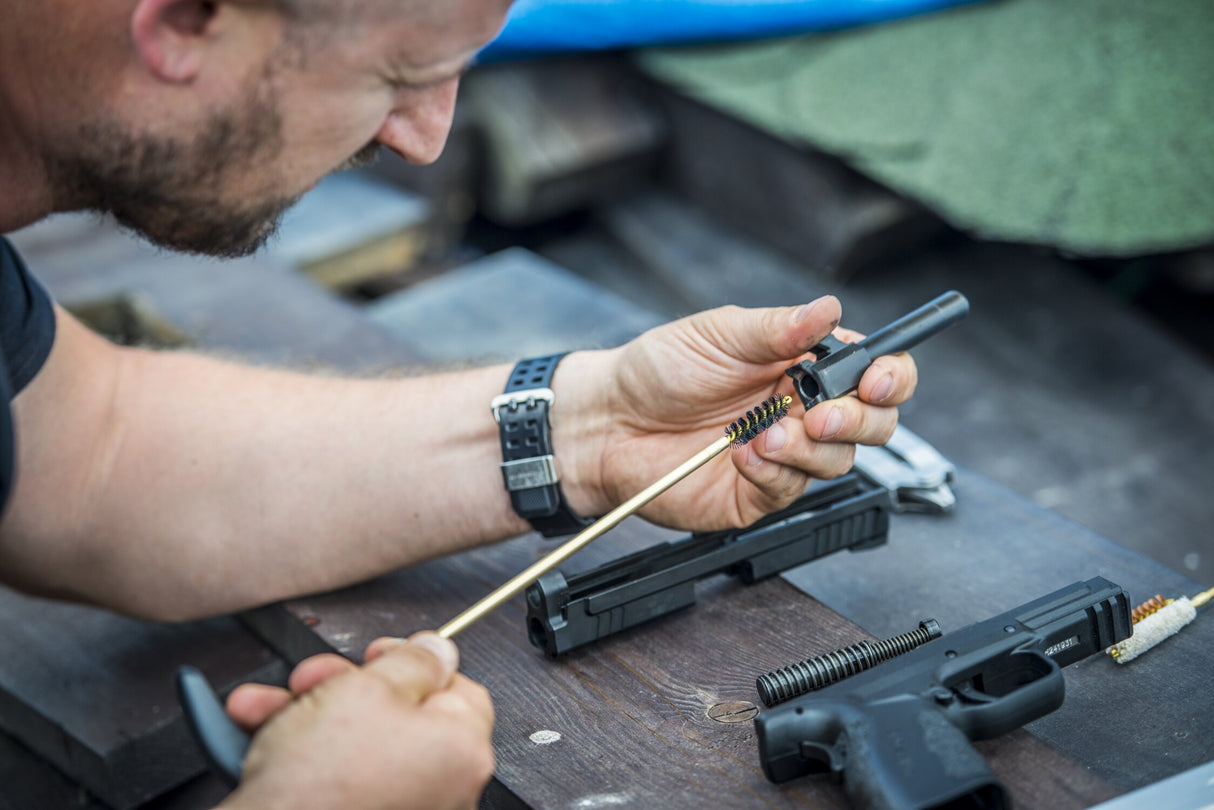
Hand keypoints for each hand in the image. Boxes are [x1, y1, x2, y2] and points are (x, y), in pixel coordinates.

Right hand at [220, 633, 494, 809]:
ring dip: (311, 717)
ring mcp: (407, 809)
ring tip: (269, 710)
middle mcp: (446, 789)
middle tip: (311, 680)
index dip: (411, 662)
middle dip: (346, 688)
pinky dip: (307, 757)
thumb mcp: (366, 690)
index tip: (374, 656)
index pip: (456, 686)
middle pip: (400, 712)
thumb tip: (438, 649)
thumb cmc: (320, 784)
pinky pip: (344, 777)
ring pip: (361, 743)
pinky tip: (266, 741)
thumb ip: (412, 661)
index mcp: (462, 751)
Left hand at [554, 296, 917, 530]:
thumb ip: (778, 328)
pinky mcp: (760, 492)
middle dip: (859, 419)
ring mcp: (785, 454)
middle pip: (874, 423)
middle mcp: (802, 410)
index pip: (874, 370)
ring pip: (840, 461)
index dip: (890, 375)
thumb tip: (828, 309)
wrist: (608, 422)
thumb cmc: (658, 371)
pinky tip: (742, 455)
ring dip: (810, 448)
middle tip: (821, 413)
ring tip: (763, 434)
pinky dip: (774, 471)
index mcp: (803, 364)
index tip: (875, 378)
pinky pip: (792, 489)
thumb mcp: (718, 334)